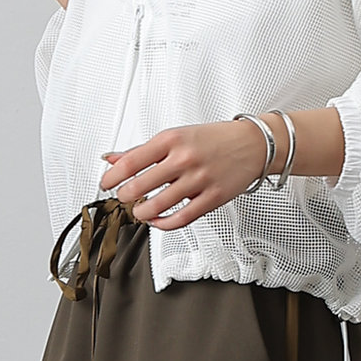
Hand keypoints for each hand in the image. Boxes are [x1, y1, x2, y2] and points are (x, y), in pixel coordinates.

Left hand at [98, 119, 276, 231]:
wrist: (253, 144)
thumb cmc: (214, 139)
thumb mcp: (176, 136)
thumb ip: (143, 150)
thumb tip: (112, 159)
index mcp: (172, 139)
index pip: (131, 161)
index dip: (112, 177)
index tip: (106, 183)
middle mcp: (184, 158)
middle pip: (140, 186)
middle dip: (125, 196)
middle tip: (125, 197)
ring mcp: (199, 179)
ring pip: (158, 205)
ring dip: (142, 213)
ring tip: (140, 211)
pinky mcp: (212, 197)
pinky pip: (182, 218)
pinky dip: (164, 224)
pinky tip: (158, 221)